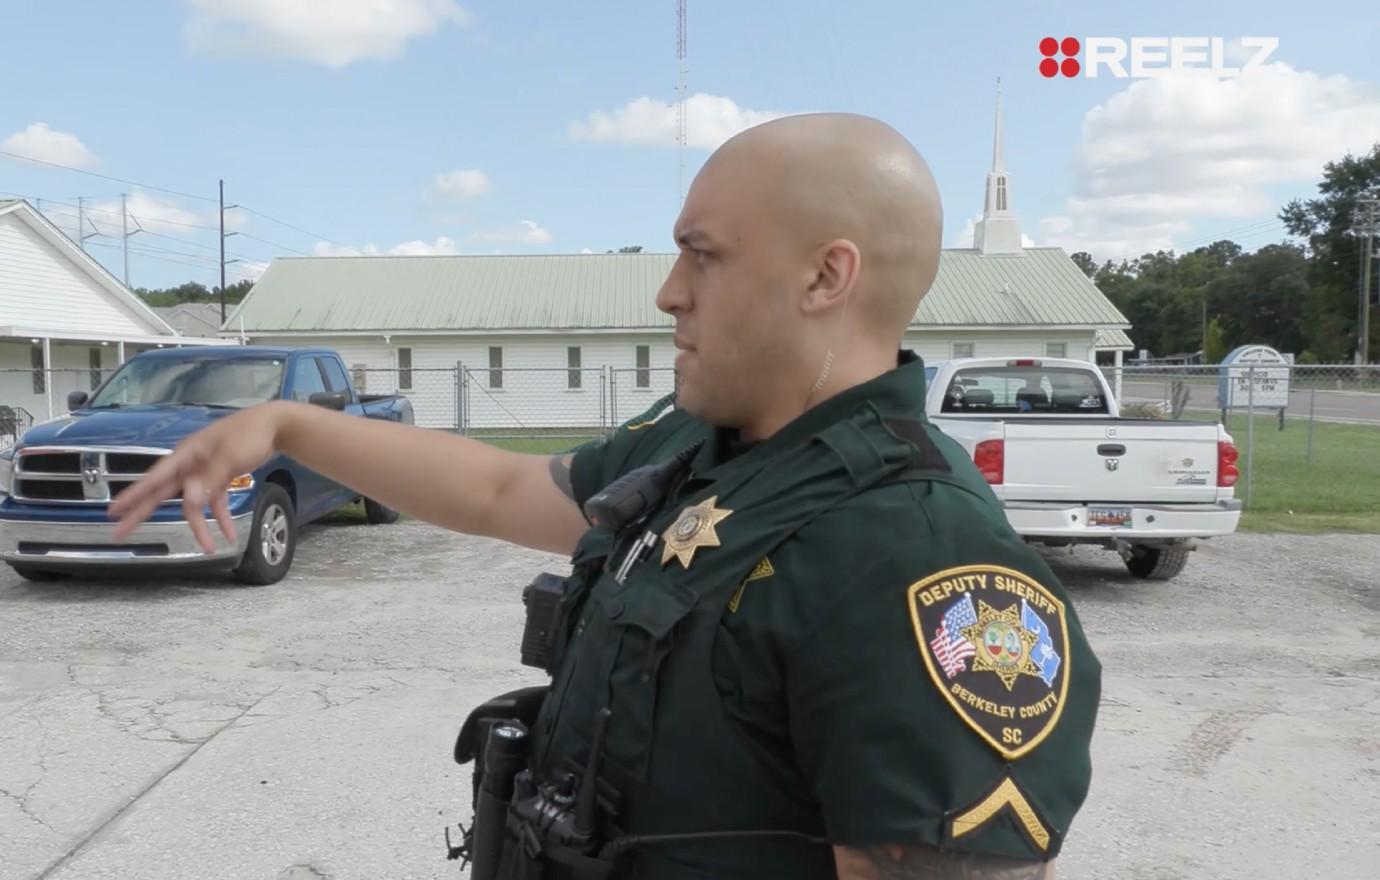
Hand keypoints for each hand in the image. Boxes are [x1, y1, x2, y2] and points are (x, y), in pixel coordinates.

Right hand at [109, 402, 287, 552]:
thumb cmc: (250, 434)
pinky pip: (216, 502)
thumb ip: (209, 481)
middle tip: (120, 533)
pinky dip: (222, 517)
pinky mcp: (220, 477)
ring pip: (193, 503)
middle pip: (163, 492)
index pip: (154, 478)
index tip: (114, 510)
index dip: (134, 495)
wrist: (277, 425)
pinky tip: (231, 534)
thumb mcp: (229, 457)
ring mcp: (205, 472)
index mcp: (187, 454)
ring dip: (201, 526)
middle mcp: (191, 464)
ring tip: (208, 548)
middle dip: (143, 513)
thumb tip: (190, 503)